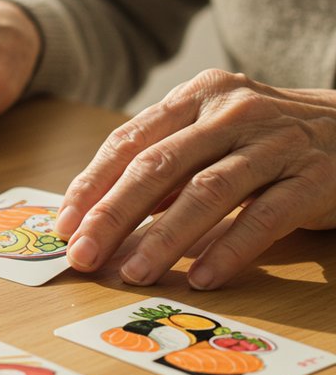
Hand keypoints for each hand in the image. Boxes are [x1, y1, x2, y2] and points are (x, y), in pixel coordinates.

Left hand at [56, 69, 335, 288]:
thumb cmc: (269, 141)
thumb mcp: (213, 136)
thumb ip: (164, 167)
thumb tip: (101, 216)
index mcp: (197, 96)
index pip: (130, 141)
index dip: (93, 185)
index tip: (64, 225)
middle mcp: (233, 111)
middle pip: (158, 166)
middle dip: (113, 215)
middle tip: (84, 255)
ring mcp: (277, 143)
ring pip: (207, 192)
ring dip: (164, 238)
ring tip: (134, 272)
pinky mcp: (316, 178)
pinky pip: (264, 218)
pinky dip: (229, 249)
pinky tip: (203, 277)